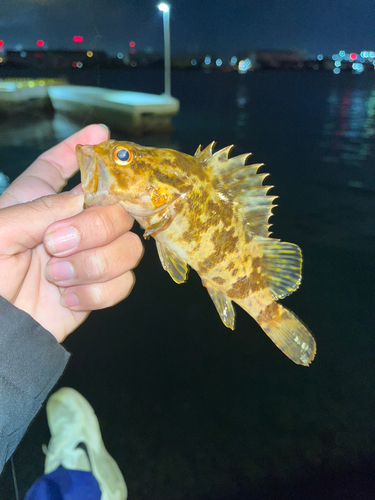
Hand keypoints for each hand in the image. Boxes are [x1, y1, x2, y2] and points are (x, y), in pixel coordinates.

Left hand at [0, 125, 142, 342]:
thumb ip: (42, 210)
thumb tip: (88, 197)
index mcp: (39, 202)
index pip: (63, 163)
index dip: (83, 145)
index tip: (101, 132)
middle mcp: (70, 225)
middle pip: (116, 208)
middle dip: (94, 227)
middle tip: (55, 245)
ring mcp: (89, 258)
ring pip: (129, 247)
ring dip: (95, 264)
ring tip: (57, 278)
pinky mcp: (98, 290)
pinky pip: (124, 284)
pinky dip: (97, 293)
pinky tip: (67, 298)